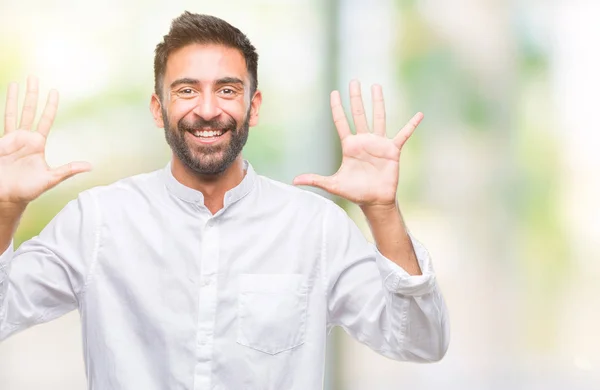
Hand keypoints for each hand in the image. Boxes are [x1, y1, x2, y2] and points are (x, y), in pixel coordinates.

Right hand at [0, 76, 90, 207]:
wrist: (6, 196)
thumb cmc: (28, 190)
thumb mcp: (51, 179)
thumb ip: (68, 170)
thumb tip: (90, 166)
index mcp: (37, 144)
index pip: (46, 119)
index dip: (50, 105)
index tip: (54, 91)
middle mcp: (25, 138)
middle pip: (29, 110)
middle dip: (32, 94)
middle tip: (34, 77)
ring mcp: (11, 139)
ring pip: (14, 113)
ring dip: (15, 98)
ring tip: (17, 82)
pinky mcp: (0, 143)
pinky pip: (3, 122)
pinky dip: (5, 110)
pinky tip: (6, 98)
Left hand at [293, 80, 422, 206]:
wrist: (375, 201)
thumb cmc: (355, 192)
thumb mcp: (333, 185)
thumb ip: (315, 180)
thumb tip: (294, 182)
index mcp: (349, 146)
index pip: (341, 122)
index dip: (337, 108)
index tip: (334, 92)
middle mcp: (364, 141)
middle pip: (359, 114)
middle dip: (356, 98)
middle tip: (354, 81)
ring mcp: (379, 144)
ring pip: (378, 118)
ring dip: (378, 102)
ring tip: (376, 86)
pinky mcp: (392, 150)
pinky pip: (403, 135)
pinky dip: (411, 125)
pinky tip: (419, 115)